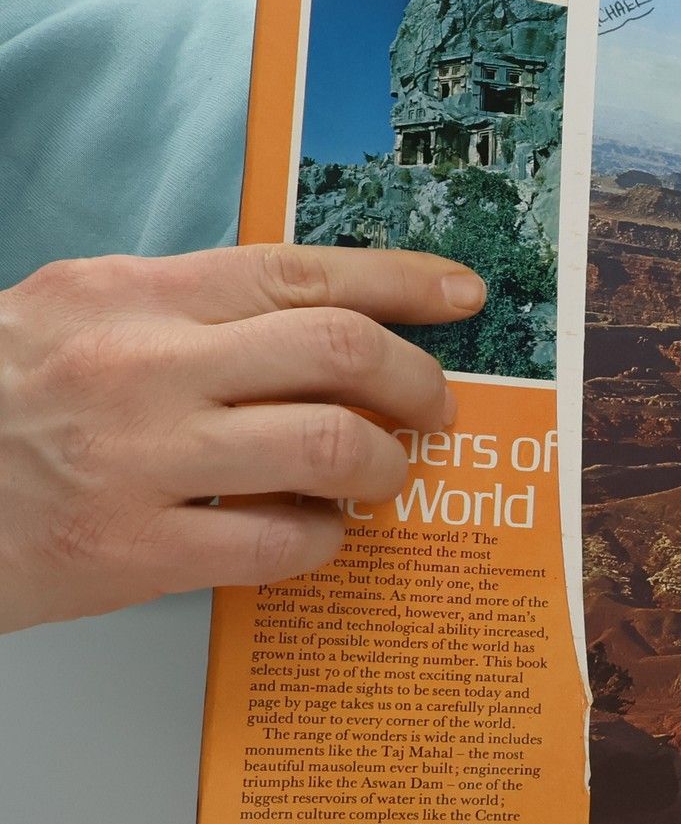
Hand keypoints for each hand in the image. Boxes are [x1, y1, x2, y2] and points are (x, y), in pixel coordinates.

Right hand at [0, 244, 486, 632]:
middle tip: (434, 411)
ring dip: (383, 465)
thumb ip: (187, 312)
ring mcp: (138, 460)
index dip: (402, 282)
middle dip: (416, 383)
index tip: (464, 296)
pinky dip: (325, 539)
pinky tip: (317, 532)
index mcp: (132, 295)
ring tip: (382, 475)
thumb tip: (318, 327)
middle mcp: (141, 365)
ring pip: (328, 445)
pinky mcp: (132, 552)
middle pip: (338, 351)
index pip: (301, 271)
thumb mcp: (74, 317)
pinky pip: (281, 541)